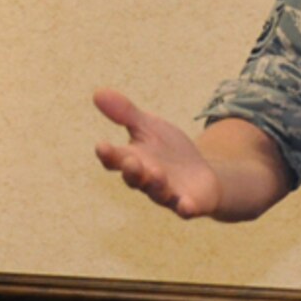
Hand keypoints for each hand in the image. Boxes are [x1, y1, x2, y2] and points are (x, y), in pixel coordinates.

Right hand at [93, 88, 222, 218]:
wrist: (202, 174)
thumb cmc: (169, 151)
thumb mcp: (149, 127)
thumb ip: (126, 113)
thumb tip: (98, 93)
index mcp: (133, 160)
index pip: (115, 159)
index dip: (108, 154)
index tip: (102, 146)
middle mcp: (146, 180)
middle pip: (134, 178)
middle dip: (132, 170)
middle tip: (131, 160)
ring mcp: (167, 194)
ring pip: (157, 192)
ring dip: (156, 183)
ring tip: (156, 172)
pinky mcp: (189, 203)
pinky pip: (185, 208)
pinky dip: (185, 207)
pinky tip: (186, 205)